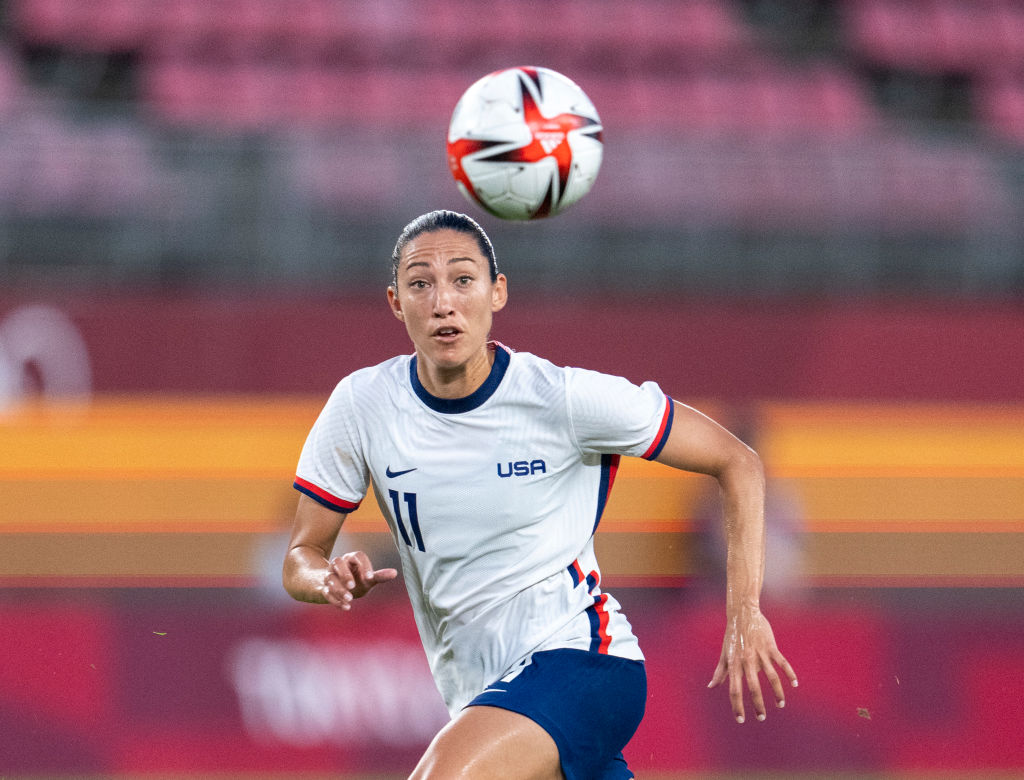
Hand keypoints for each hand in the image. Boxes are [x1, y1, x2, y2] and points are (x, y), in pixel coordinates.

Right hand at [321, 551, 397, 610]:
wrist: (341, 589)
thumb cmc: (358, 580)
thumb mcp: (368, 579)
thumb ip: (379, 576)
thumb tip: (395, 572)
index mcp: (351, 558)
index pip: (357, 556)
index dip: (364, 565)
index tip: (370, 578)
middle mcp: (338, 564)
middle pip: (338, 562)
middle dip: (345, 575)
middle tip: (353, 586)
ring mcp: (329, 575)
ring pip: (330, 578)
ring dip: (339, 589)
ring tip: (350, 599)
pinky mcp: (324, 588)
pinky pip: (326, 592)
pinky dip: (335, 600)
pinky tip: (346, 607)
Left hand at [708, 605, 796, 722]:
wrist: (743, 614)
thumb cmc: (732, 636)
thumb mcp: (724, 654)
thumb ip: (719, 672)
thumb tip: (711, 686)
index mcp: (734, 664)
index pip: (734, 689)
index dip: (737, 705)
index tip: (740, 719)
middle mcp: (747, 661)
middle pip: (753, 687)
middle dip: (758, 705)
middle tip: (761, 718)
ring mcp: (760, 654)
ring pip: (771, 677)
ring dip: (777, 693)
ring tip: (780, 705)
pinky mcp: (771, 647)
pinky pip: (782, 663)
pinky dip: (790, 674)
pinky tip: (794, 684)